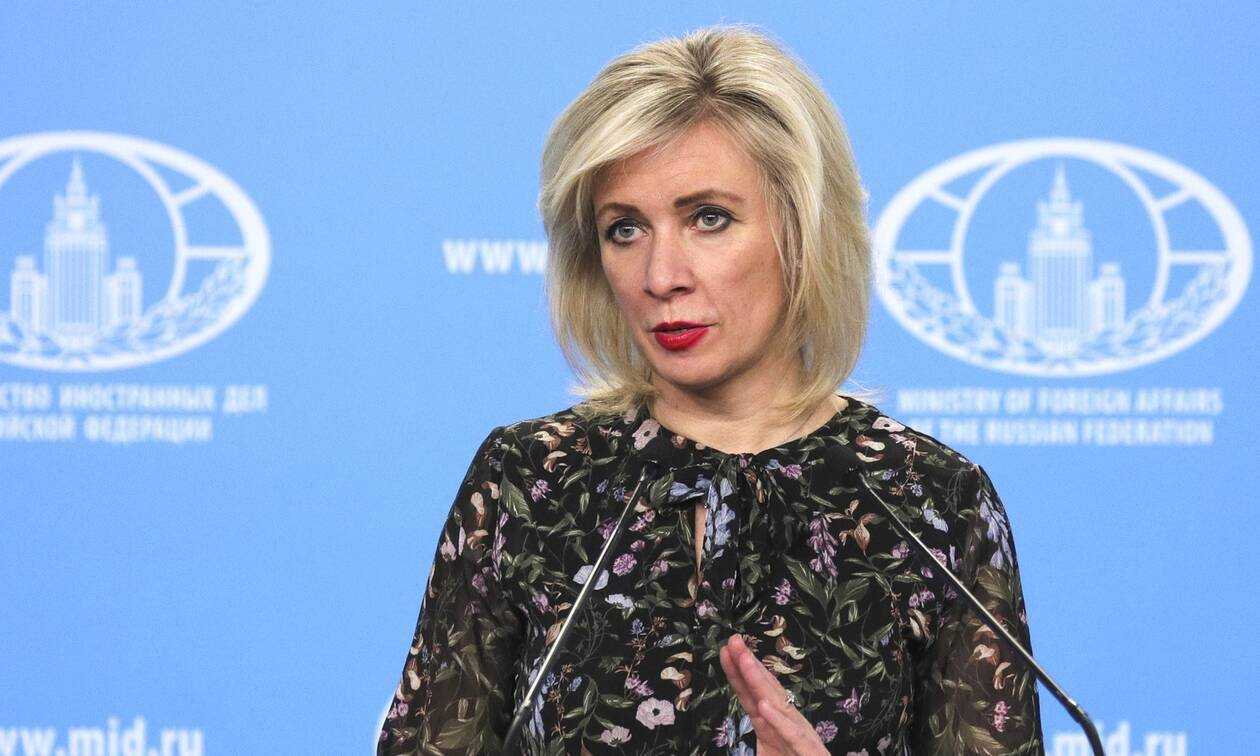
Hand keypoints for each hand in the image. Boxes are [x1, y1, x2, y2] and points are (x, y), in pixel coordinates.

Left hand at [719, 633, 827, 754]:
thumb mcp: (770, 753)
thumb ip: (760, 735)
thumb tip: (749, 714)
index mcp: (775, 728)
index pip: (752, 696)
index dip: (739, 674)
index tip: (725, 651)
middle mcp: (789, 726)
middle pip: (764, 692)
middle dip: (748, 665)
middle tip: (732, 640)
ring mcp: (800, 738)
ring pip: (779, 706)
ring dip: (760, 682)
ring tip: (744, 660)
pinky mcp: (810, 753)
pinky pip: (793, 737)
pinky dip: (780, 721)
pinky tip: (765, 707)